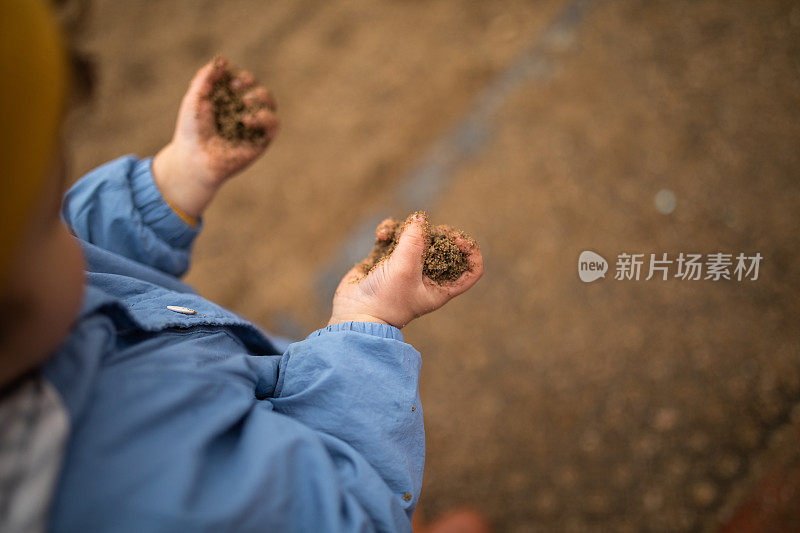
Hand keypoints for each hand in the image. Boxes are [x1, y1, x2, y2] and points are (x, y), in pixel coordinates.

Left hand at [153, 56, 279, 218]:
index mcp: (229, 100)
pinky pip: (274, 125)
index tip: (230, 80)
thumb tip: (223, 60)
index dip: (241, 76)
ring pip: (271, 104)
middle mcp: (243, 112)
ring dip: (263, 96)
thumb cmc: (191, 131)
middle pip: (259, 89)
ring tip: (246, 101)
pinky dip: (265, 117)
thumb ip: (206, 77)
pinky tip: (246, 119)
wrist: (194, 159)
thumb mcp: (194, 98)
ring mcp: (253, 127)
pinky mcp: (261, 141)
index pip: (244, 81)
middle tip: (237, 88)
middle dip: (251, 83)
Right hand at [328, 213, 483, 328]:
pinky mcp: (388, 260)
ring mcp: (407, 267)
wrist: (354, 313)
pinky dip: (389, 231)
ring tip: (389, 235)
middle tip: (419, 228)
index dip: (470, 251)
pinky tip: (381, 236)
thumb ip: (414, 240)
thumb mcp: (405, 268)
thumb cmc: (386, 299)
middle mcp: (428, 276)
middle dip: (431, 232)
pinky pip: (396, 237)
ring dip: (404, 229)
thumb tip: (420, 218)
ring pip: (417, 236)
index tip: (457, 240)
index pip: (471, 269)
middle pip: (443, 244)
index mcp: (442, 287)